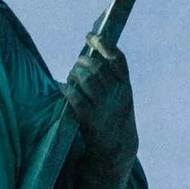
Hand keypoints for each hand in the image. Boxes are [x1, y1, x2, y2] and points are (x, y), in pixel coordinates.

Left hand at [63, 34, 136, 188]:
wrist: (118, 153)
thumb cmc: (115, 120)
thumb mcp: (121, 98)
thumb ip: (111, 80)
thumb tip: (91, 56)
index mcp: (126, 88)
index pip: (118, 59)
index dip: (104, 44)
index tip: (91, 35)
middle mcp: (117, 96)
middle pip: (97, 68)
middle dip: (83, 62)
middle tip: (77, 63)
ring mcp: (105, 108)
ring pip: (86, 81)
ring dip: (74, 75)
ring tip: (71, 77)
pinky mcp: (91, 121)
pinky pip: (77, 100)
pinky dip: (68, 91)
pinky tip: (63, 89)